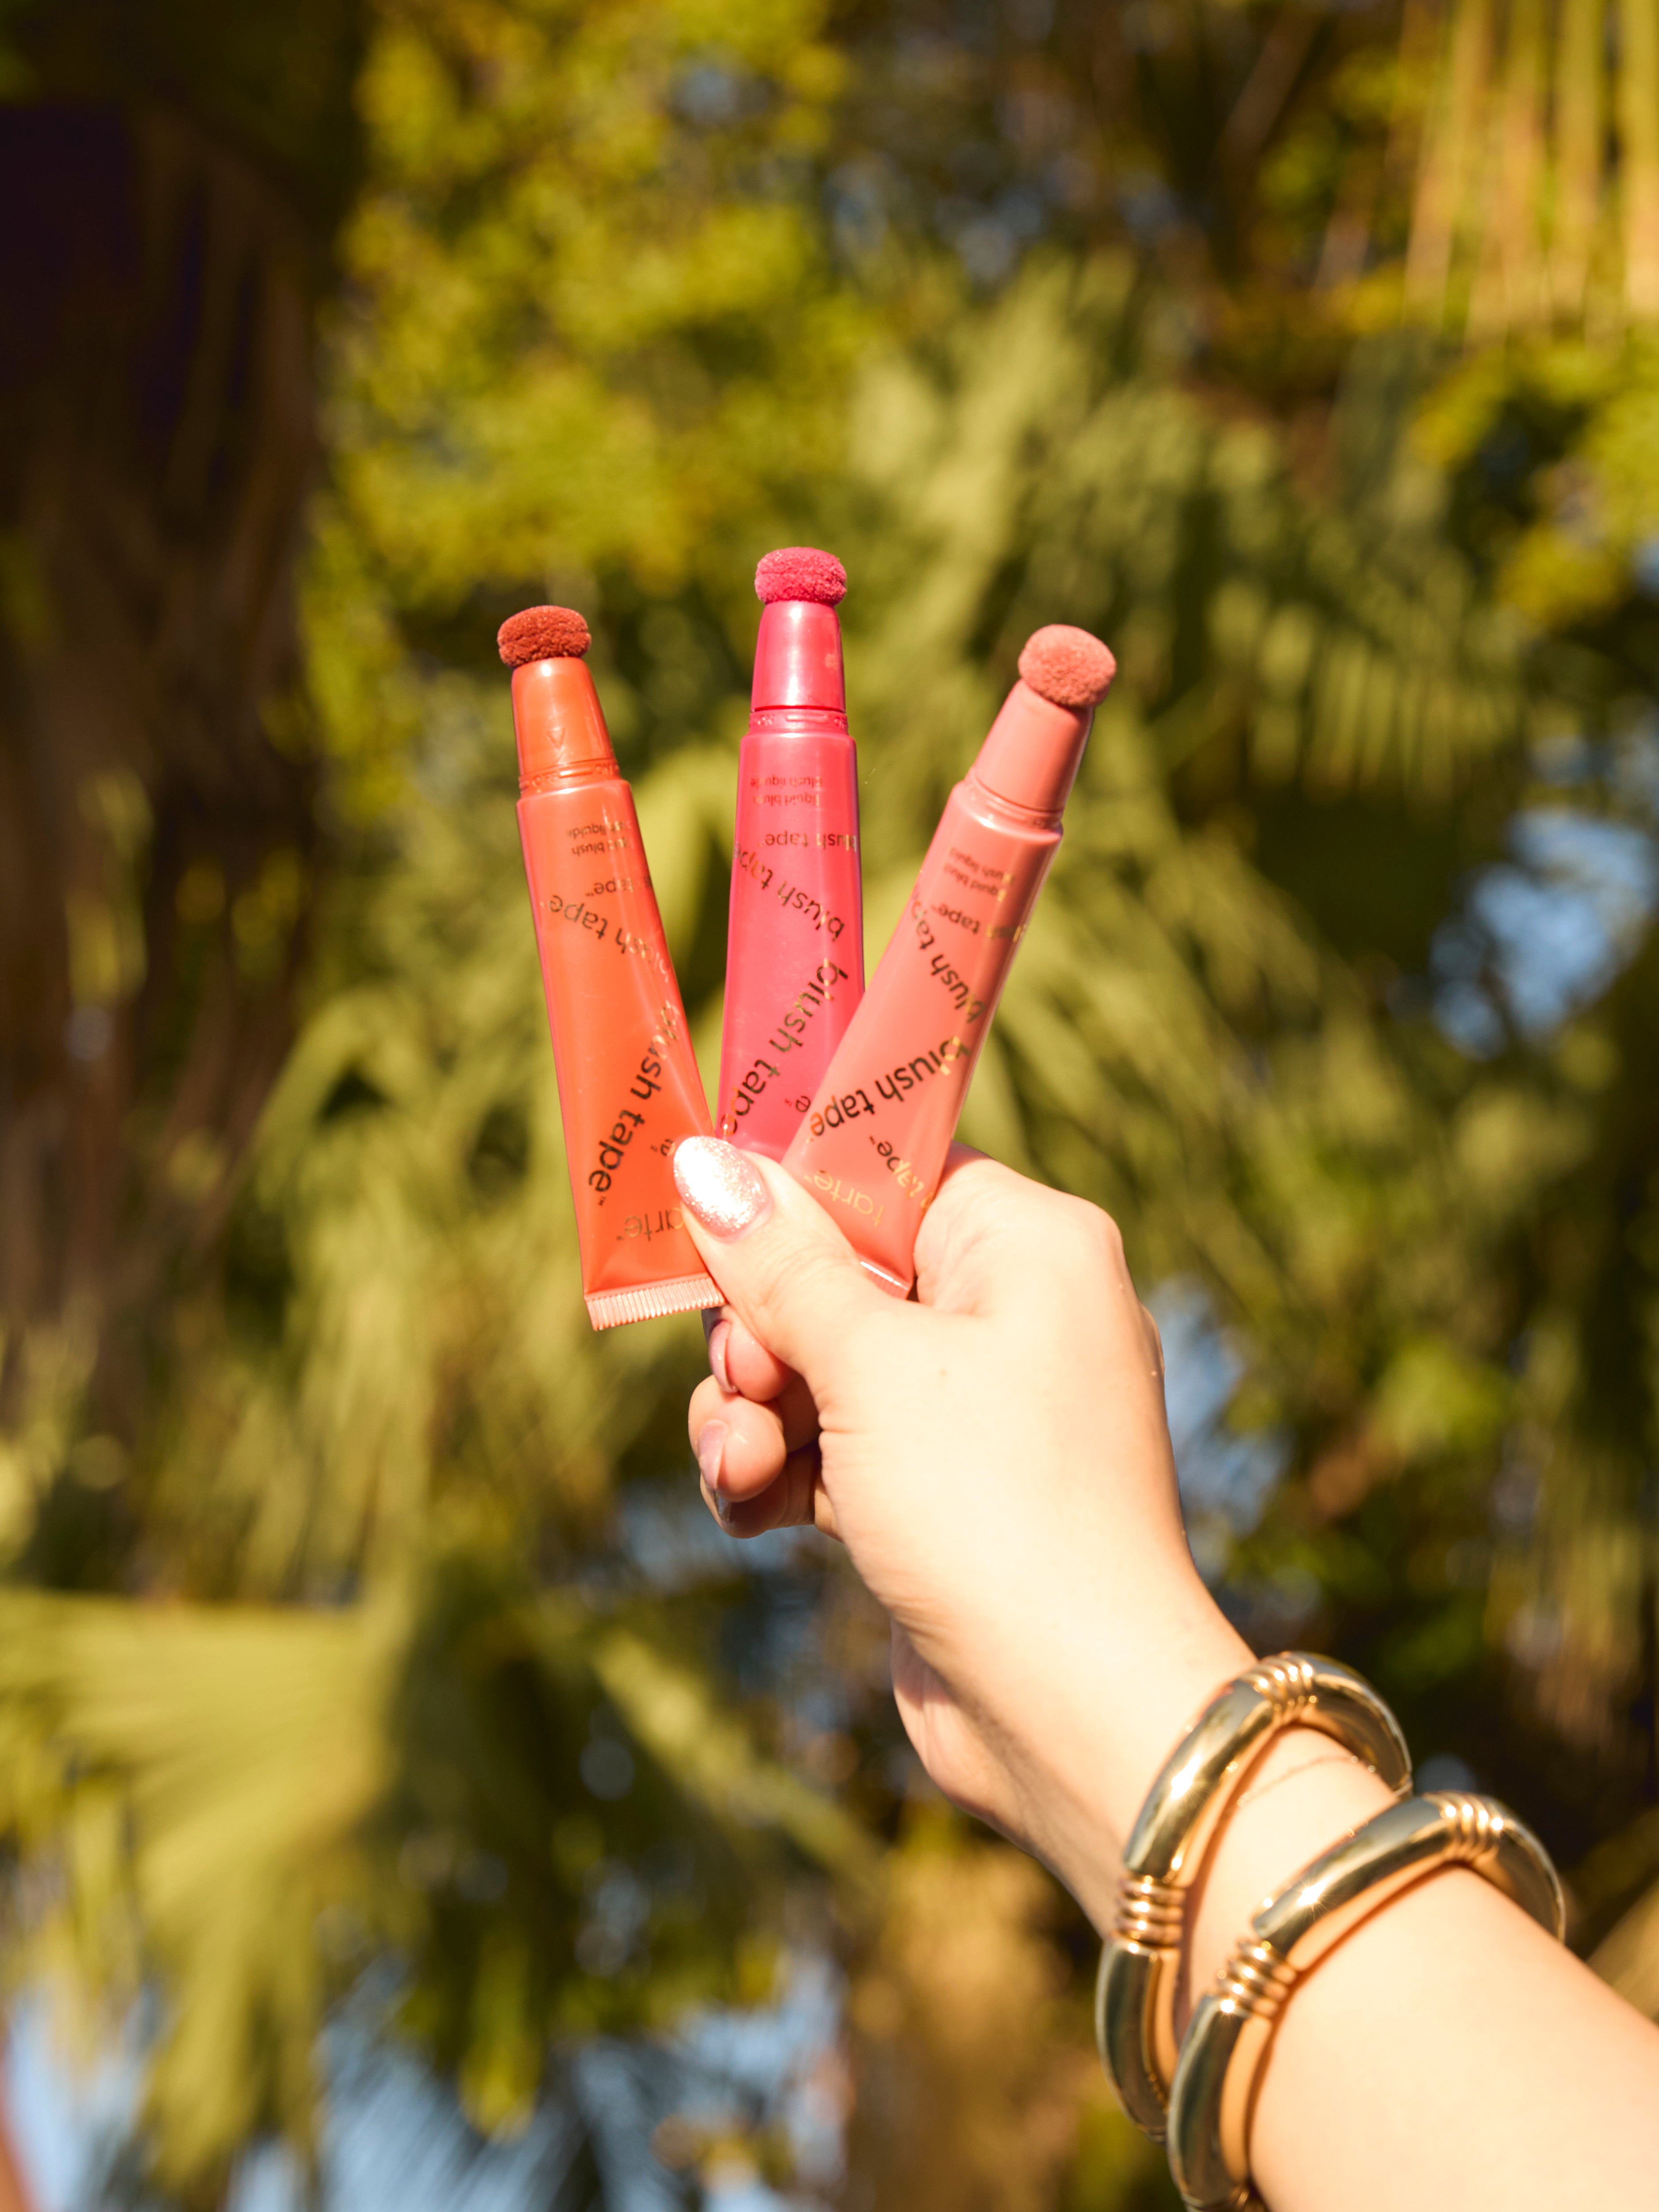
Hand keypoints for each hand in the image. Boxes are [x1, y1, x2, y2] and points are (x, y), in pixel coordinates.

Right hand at [673, 1137, 1248, 1922]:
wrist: (1071, 1708)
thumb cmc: (990, 1503)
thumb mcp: (869, 1364)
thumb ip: (781, 1263)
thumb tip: (707, 1157)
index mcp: (1029, 1242)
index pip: (883, 1170)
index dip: (787, 1199)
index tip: (704, 1228)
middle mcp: (1014, 1312)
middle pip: (833, 1275)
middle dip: (758, 1334)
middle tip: (745, 1381)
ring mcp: (977, 1409)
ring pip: (816, 1370)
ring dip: (751, 1414)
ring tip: (739, 1465)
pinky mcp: (939, 1492)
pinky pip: (832, 1448)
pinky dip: (781, 1473)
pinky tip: (750, 1508)